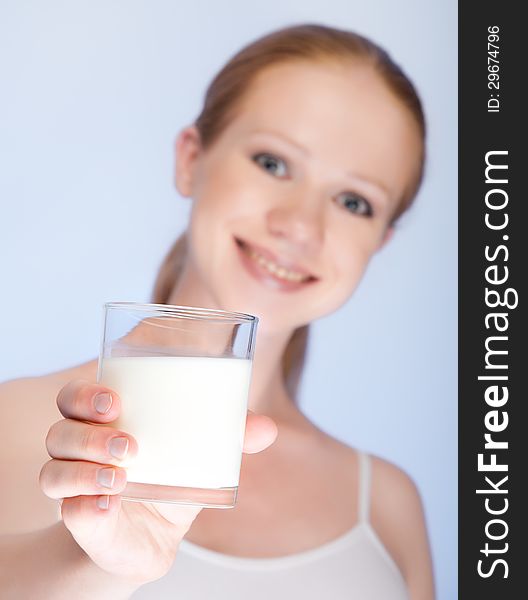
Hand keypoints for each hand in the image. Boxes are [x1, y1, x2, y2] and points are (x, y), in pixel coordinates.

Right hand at [39, 380, 276, 584]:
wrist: (151, 540)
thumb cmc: (170, 483)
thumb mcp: (199, 458)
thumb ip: (231, 439)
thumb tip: (267, 428)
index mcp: (105, 424)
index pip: (76, 398)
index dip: (84, 394)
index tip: (114, 401)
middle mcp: (80, 452)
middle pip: (60, 430)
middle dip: (89, 435)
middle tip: (128, 444)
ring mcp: (75, 489)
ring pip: (53, 471)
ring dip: (85, 471)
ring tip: (120, 476)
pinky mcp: (82, 522)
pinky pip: (69, 512)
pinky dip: (85, 508)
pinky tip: (106, 506)